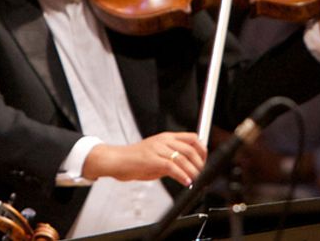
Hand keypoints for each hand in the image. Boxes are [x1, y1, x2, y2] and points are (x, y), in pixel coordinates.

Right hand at [83, 132, 206, 185]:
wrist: (115, 160)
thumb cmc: (134, 159)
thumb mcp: (157, 155)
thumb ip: (171, 159)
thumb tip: (186, 168)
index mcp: (166, 137)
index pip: (192, 138)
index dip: (202, 150)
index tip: (204, 161)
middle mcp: (164, 140)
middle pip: (191, 149)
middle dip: (200, 163)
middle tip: (201, 174)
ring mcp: (157, 149)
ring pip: (183, 158)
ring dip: (193, 171)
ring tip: (196, 179)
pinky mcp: (151, 159)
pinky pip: (172, 167)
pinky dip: (182, 175)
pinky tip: (186, 181)